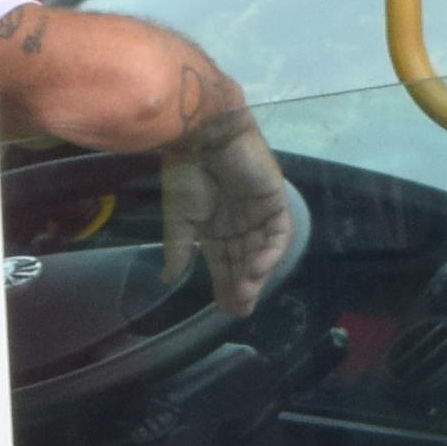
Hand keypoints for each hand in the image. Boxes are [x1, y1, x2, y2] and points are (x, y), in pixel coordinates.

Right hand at [160, 108, 301, 321]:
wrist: (203, 135)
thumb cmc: (187, 173)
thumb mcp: (179, 218)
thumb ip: (180, 249)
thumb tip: (168, 279)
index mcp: (214, 227)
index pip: (223, 263)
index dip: (224, 286)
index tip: (226, 310)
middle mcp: (238, 223)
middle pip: (243, 262)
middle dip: (242, 287)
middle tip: (239, 309)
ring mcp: (257, 212)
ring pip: (261, 252)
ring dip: (255, 275)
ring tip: (245, 294)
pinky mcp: (274, 200)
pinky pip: (278, 233)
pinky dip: (269, 253)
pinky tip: (256, 269)